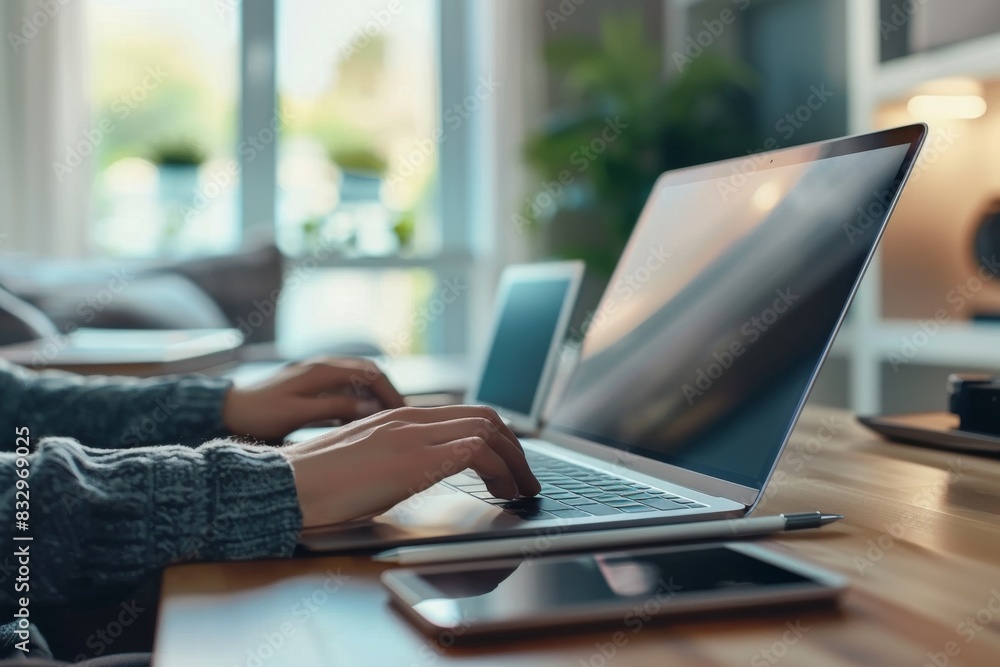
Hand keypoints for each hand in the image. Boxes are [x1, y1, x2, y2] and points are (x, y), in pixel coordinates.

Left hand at [222, 358, 404, 440]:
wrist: (230, 410)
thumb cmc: (261, 413)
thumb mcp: (299, 413)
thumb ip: (335, 407)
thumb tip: (370, 406)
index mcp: (323, 370)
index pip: (371, 373)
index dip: (391, 392)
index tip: (404, 413)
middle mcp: (324, 366)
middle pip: (369, 373)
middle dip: (387, 394)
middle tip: (402, 418)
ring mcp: (319, 373)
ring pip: (359, 380)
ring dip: (374, 398)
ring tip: (385, 422)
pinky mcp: (314, 384)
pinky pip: (345, 388)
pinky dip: (358, 402)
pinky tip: (359, 422)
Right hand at [283, 405, 540, 526]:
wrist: (284, 487)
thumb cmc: (316, 483)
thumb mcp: (366, 460)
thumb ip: (396, 455)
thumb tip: (424, 470)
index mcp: (398, 416)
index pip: (466, 413)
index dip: (497, 437)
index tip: (510, 462)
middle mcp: (410, 418)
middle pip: (486, 417)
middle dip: (516, 449)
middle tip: (527, 478)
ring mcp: (413, 436)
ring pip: (488, 432)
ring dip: (515, 462)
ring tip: (524, 490)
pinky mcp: (414, 460)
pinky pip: (475, 452)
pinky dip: (500, 471)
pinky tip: (503, 492)